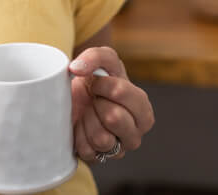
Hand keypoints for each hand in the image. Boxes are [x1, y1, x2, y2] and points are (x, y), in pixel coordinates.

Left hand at [68, 46, 153, 162]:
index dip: (102, 84)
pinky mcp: (99, 161)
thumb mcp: (102, 60)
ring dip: (88, 120)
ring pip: (101, 138)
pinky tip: (82, 127)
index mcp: (143, 111)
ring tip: (89, 113)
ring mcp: (118, 151)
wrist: (75, 99)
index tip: (97, 83)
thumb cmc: (95, 80)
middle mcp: (135, 135)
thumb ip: (95, 56)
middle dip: (97, 103)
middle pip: (113, 117)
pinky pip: (86, 150)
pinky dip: (78, 134)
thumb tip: (76, 68)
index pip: (121, 92)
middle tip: (95, 100)